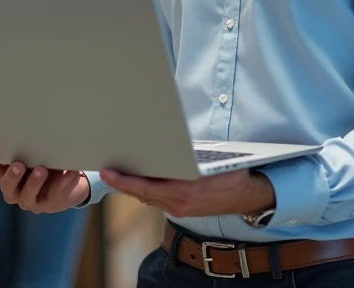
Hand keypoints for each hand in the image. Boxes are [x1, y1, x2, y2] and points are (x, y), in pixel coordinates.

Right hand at [0, 140, 90, 213]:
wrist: (73, 182)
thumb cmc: (50, 162)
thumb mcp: (39, 152)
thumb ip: (33, 145)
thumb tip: (34, 127)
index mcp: (9, 174)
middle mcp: (16, 190)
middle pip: (6, 187)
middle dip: (12, 176)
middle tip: (18, 165)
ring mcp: (32, 200)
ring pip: (26, 197)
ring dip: (33, 183)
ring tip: (41, 170)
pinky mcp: (50, 204)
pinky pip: (55, 195)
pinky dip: (62, 183)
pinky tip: (69, 172)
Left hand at [99, 168, 275, 218]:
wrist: (248, 196)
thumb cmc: (231, 173)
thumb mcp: (210, 160)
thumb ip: (185, 156)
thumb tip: (162, 143)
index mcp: (185, 190)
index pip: (146, 187)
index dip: (125, 181)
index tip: (108, 172)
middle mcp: (179, 203)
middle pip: (142, 194)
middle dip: (123, 183)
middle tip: (105, 172)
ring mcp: (180, 209)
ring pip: (148, 199)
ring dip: (132, 188)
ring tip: (116, 174)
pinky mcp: (182, 210)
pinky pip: (158, 201)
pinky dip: (145, 192)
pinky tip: (138, 183)